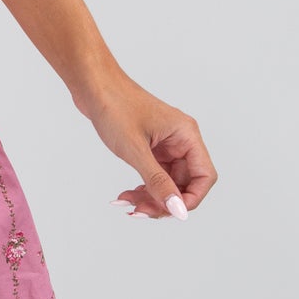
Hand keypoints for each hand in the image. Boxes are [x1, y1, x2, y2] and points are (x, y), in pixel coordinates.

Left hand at [78, 73, 216, 220]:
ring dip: (150, 197)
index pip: (204, 176)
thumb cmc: (115, 107)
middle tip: (139, 211)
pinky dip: (142, 188)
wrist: (93, 86)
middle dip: (164, 201)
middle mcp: (181, 140)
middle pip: (185, 184)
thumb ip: (158, 182)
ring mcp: (166, 145)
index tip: (168, 211)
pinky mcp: (150, 147)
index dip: (190, 199)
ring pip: (168, 183)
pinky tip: (125, 195)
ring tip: (126, 202)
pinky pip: (154, 176)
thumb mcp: (136, 150)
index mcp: (186, 135)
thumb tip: (177, 210)